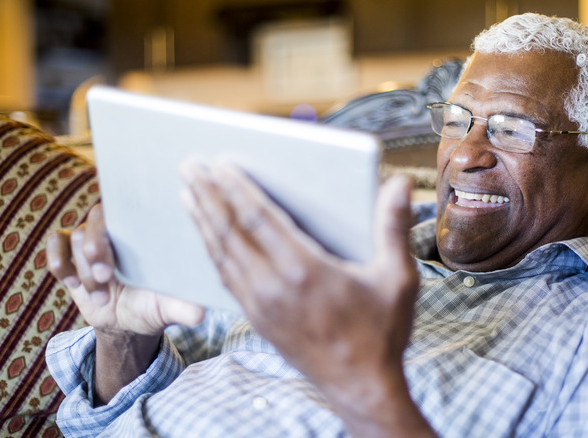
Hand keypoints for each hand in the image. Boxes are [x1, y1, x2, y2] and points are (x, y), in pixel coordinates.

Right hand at [46, 203, 206, 404]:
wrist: (126, 323)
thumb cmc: (152, 306)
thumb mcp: (168, 309)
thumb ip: (182, 307)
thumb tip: (201, 313)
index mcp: (144, 232)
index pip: (131, 211)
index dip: (125, 229)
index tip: (125, 257)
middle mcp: (117, 229)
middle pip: (97, 218)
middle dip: (96, 248)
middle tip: (104, 277)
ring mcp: (91, 238)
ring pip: (76, 237)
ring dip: (83, 269)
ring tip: (100, 295)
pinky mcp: (69, 252)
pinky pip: (55, 243)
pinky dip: (58, 262)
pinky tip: (71, 283)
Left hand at [181, 162, 432, 435]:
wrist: (361, 387)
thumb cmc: (381, 333)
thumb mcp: (398, 278)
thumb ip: (393, 227)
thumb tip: (400, 183)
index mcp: (305, 270)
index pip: (259, 218)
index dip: (235, 187)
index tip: (217, 163)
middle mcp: (274, 287)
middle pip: (229, 232)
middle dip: (206, 195)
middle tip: (187, 167)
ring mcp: (260, 306)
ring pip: (221, 254)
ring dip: (202, 220)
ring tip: (187, 193)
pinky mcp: (256, 319)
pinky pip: (225, 277)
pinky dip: (212, 250)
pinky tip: (206, 236)